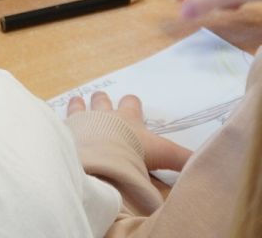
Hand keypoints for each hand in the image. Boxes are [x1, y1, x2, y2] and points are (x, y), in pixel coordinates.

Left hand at [64, 92, 190, 173]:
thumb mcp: (163, 155)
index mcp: (128, 119)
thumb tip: (205, 161)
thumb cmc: (133, 152)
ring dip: (79, 105)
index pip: (132, 104)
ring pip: (79, 105)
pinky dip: (59, 122)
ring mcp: (82, 121)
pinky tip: (56, 124)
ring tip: (76, 102)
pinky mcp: (65, 130)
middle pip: (103, 100)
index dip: (132, 104)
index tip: (131, 104)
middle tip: (100, 100)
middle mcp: (105, 115)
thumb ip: (182, 158)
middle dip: (102, 101)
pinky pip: (59, 120)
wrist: (102, 156)